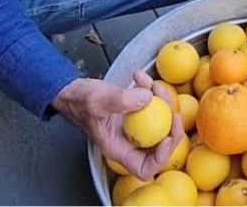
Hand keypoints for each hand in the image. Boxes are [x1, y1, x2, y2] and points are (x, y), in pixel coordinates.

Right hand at [51, 68, 183, 180]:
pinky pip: (152, 105)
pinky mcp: (138, 113)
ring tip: (152, 84)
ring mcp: (135, 128)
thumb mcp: (97, 101)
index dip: (161, 157)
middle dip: (170, 126)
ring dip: (162, 101)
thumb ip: (120, 100)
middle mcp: (128, 142)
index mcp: (118, 149)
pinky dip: (150, 90)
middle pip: (160, 145)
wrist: (75, 90)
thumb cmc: (79, 101)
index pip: (144, 169)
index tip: (167, 138)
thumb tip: (147, 99)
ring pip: (160, 122)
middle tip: (171, 109)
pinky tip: (141, 77)